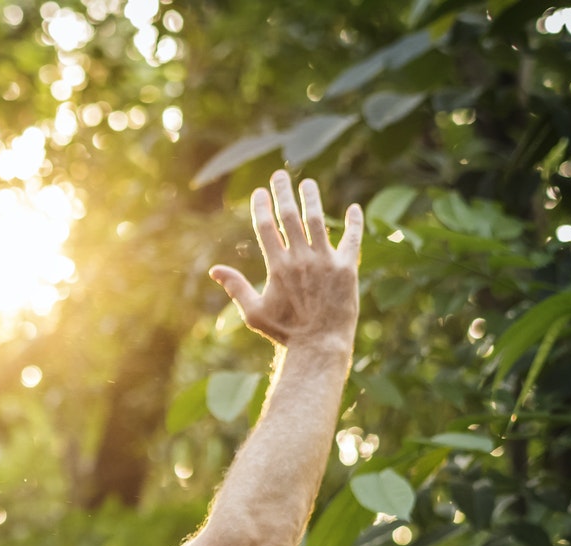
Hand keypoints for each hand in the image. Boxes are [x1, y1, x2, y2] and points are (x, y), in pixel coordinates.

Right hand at [210, 172, 361, 349]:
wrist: (319, 345)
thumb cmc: (285, 332)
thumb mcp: (253, 312)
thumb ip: (236, 287)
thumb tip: (215, 271)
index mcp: (277, 266)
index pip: (266, 227)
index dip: (262, 206)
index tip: (260, 192)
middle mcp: (301, 258)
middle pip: (289, 216)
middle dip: (283, 192)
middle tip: (279, 175)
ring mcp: (325, 261)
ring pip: (317, 220)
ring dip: (312, 198)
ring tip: (307, 183)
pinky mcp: (348, 267)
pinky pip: (353, 238)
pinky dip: (355, 221)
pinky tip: (355, 208)